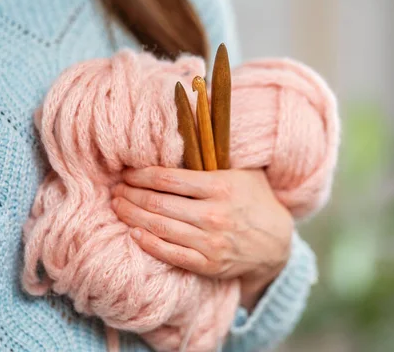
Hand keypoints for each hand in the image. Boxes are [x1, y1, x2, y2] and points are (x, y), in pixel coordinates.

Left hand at [111, 167, 293, 310]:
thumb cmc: (256, 200)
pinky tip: (133, 233)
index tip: (127, 173)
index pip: (168, 178)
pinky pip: (170, 254)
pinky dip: (148, 244)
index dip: (141, 175)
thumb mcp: (245, 172)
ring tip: (118, 207)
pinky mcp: (208, 264)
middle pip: (158, 203)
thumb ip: (218, 158)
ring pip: (159, 228)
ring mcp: (211, 242)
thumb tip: (189, 130)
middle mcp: (214, 214)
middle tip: (116, 189)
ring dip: (132, 216)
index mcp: (221, 186)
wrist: (277, 244)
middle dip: (131, 195)